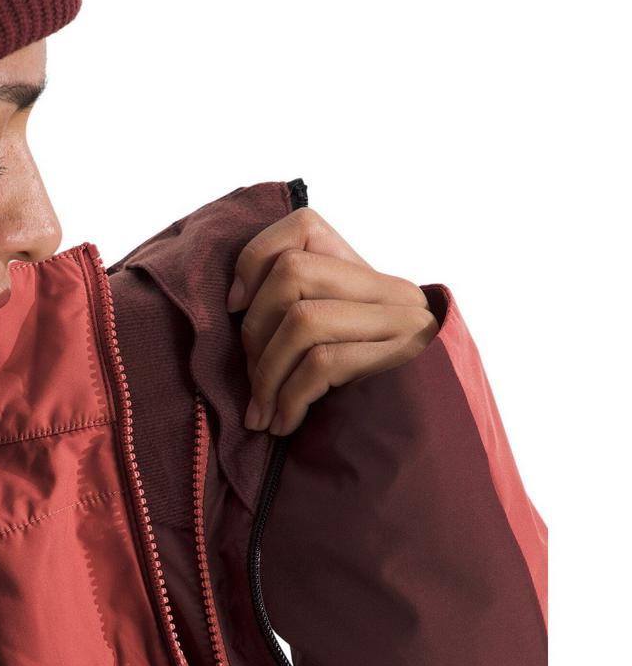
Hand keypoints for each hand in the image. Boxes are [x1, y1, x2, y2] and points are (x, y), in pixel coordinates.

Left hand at [225, 206, 439, 435]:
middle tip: (253, 382)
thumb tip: (234, 304)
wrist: (431, 439)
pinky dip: (290, 398)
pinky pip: (324, 363)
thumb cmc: (365, 401)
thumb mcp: (332, 348)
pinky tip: (284, 424)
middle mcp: (388, 290)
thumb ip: (297, 317)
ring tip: (263, 412)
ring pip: (303, 318)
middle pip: (293, 271)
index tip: (236, 307)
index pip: (304, 226)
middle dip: (254, 332)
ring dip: (267, 374)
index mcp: (365, 277)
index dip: (255, 260)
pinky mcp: (401, 360)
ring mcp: (399, 322)